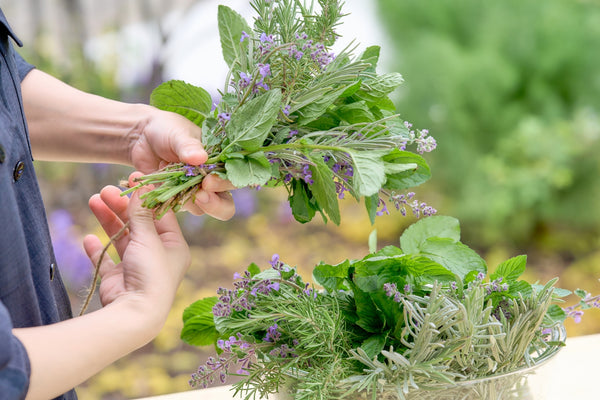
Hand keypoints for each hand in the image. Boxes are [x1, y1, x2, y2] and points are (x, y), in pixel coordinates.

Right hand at [83, 173, 189, 321]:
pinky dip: (98, 248)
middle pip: (139, 224)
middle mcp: (158, 256)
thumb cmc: (150, 274)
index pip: (161, 215)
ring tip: (93, 200)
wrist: (135, 314)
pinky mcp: (119, 279)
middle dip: (122, 206)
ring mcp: (138, 267)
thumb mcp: (148, 238)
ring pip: (122, 238)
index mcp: (174, 246)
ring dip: (108, 220)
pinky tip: (88, 238)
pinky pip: (107, 259)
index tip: (132, 180)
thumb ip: (141, 213)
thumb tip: (142, 185)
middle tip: (106, 190)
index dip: (146, 197)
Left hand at [128, 106, 235, 219]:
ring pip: (204, 210)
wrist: (140, 137)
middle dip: (215, 204)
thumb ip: (188, 146)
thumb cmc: (166, 130)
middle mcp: (213, 179)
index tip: (208, 182)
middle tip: (200, 195)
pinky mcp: (178, 199)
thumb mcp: (178, 133)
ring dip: (190, 202)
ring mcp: (196, 192)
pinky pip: (178, 208)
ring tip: (171, 187)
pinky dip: (169, 202)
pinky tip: (157, 187)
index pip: (234, 178)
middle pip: (226, 203)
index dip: (225, 184)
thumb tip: (200, 158)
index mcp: (221, 161)